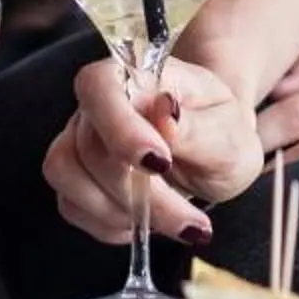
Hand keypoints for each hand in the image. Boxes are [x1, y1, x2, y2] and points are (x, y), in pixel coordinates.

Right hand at [43, 53, 262, 248]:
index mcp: (138, 74)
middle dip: (140, 194)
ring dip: (119, 211)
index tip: (159, 165)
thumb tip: (166, 116)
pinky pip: (70, 204)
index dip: (119, 129)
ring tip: (169, 220)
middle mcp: (98, 101)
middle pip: (89, 146)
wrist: (214, 148)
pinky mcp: (73, 174)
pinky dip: (110, 224)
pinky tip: (145, 221)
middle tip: (188, 220)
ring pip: (67, 175)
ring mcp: (78, 135)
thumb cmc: (221, 131)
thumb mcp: (231, 134)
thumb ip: (198, 127)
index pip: (100, 86)